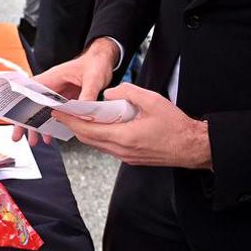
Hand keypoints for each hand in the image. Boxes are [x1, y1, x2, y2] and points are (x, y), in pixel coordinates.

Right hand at [13, 38, 118, 146]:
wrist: (104, 60)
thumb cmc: (96, 63)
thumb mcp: (93, 78)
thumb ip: (88, 93)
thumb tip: (83, 109)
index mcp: (53, 77)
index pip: (30, 90)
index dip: (20, 103)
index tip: (12, 117)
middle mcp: (52, 86)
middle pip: (33, 104)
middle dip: (25, 121)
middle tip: (17, 137)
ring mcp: (59, 93)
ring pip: (43, 111)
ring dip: (37, 126)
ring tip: (34, 142)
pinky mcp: (66, 99)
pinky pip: (56, 113)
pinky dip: (52, 125)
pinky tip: (51, 136)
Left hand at [54, 82, 210, 168]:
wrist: (192, 147)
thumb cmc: (176, 126)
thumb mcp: (152, 100)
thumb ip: (127, 92)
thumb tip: (108, 93)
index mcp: (124, 137)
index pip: (87, 129)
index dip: (70, 120)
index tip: (58, 112)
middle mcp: (122, 150)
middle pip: (88, 139)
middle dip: (73, 126)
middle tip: (62, 113)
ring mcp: (126, 157)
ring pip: (97, 144)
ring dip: (86, 131)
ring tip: (78, 117)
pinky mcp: (131, 158)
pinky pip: (108, 147)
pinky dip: (99, 136)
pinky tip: (100, 126)